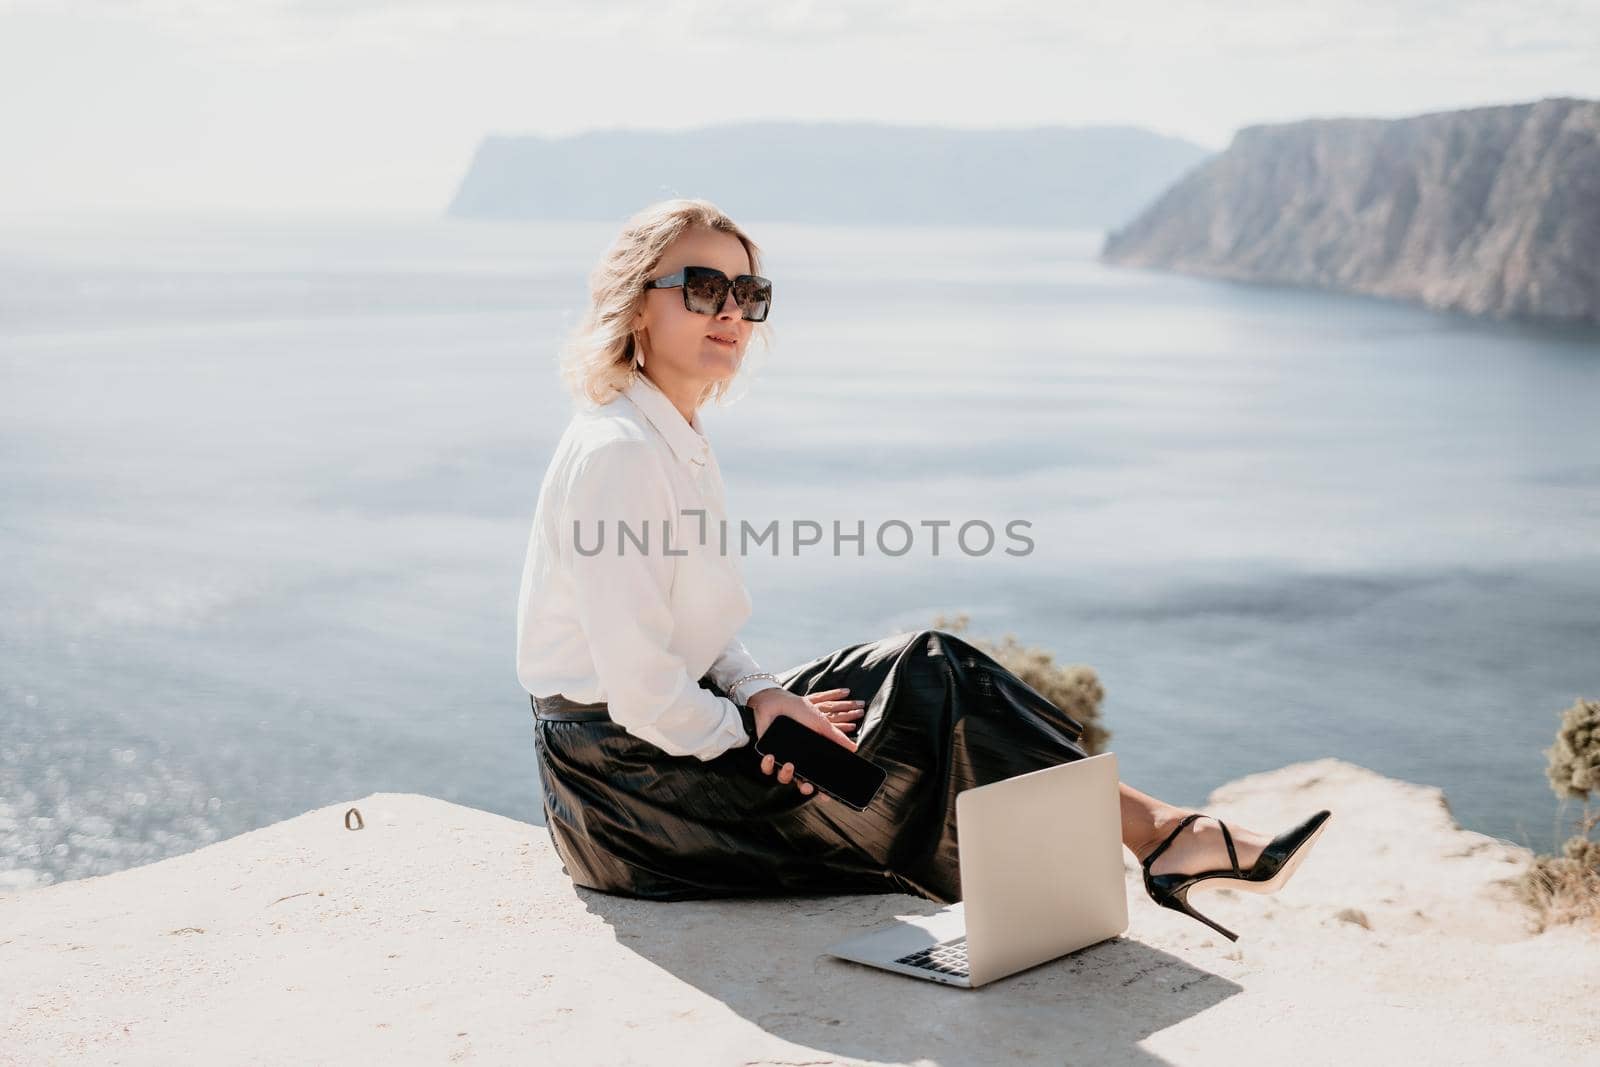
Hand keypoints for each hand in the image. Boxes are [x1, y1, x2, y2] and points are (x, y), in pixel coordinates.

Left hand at [746, 686, 864, 796]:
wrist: (776, 700)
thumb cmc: (799, 710)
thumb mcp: (820, 722)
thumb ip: (835, 736)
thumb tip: (854, 747)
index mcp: (810, 754)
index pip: (817, 776)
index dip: (822, 788)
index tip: (826, 795)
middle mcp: (797, 759)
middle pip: (802, 782)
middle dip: (806, 788)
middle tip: (808, 786)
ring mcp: (782, 758)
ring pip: (784, 778)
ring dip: (787, 775)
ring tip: (790, 765)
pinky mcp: (767, 755)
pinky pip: (767, 769)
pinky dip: (768, 766)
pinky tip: (771, 757)